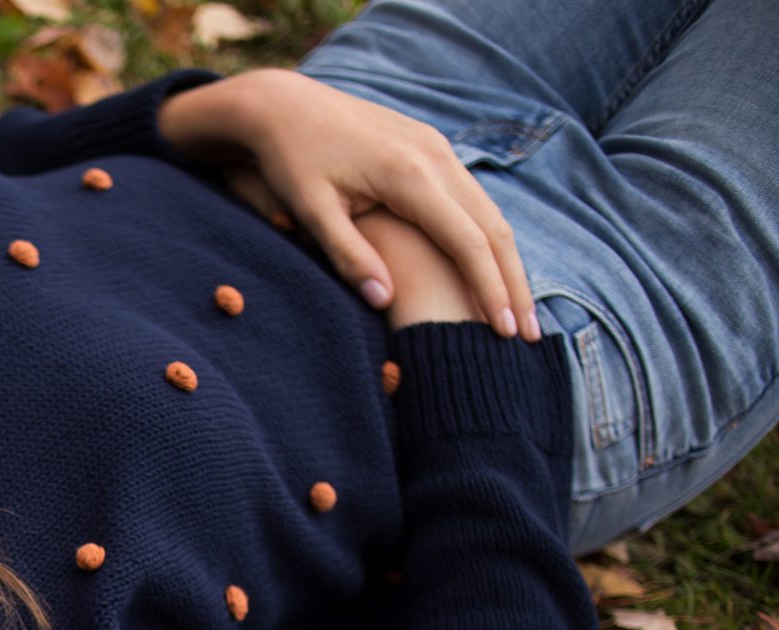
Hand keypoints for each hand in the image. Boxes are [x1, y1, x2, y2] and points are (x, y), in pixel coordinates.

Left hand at [159, 67, 540, 341]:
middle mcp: (435, 156)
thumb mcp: (310, 211)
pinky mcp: (431, 148)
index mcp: (409, 175)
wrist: (285, 105)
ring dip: (507, 263)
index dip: (488, 289)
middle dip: (513, 284)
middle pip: (492, 229)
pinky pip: (472, 198)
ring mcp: (437, 148)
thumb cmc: (290, 161)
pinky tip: (490, 271)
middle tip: (529, 337)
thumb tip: (384, 301)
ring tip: (518, 311)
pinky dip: (487, 238)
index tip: (503, 333)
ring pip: (489, 212)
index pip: (466, 242)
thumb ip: (348, 254)